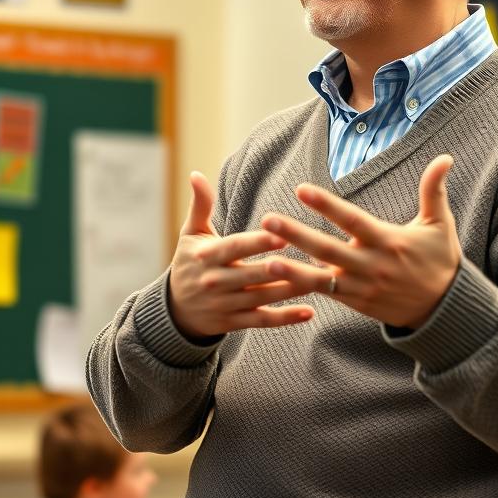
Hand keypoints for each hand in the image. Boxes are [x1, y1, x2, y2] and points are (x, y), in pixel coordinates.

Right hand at [167, 171, 316, 339]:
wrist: (175, 309)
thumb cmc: (190, 262)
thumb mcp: (190, 233)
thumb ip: (200, 205)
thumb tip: (196, 174)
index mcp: (208, 255)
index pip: (236, 247)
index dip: (259, 242)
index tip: (283, 234)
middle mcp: (216, 281)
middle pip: (253, 274)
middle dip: (283, 267)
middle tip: (315, 259)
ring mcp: (225, 304)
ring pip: (263, 297)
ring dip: (294, 290)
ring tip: (322, 280)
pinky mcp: (234, 323)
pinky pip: (263, 321)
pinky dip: (286, 318)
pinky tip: (310, 312)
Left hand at [260, 155, 461, 329]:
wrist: (445, 309)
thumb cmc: (440, 260)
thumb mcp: (440, 224)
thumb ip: (434, 190)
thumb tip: (445, 158)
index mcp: (388, 241)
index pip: (352, 220)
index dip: (326, 205)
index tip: (301, 190)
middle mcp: (371, 264)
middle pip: (328, 249)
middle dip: (296, 235)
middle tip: (267, 220)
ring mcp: (361, 286)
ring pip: (322, 278)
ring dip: (293, 270)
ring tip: (266, 260)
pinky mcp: (355, 302)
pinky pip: (326, 293)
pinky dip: (304, 286)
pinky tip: (279, 278)